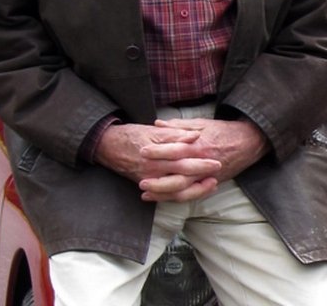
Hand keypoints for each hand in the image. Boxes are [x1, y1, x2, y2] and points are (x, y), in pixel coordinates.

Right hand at [94, 122, 221, 201]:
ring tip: (211, 184)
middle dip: (201, 173)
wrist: (108, 146)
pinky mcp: (147, 185)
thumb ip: (175, 133)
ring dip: (195, 189)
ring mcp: (149, 179)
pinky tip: (196, 191)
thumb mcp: (154, 130)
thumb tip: (195, 135)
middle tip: (218, 170)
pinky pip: (166, 195)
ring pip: (175, 190)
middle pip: (181, 174)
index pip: (181, 155)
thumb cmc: (133, 135)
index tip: (215, 158)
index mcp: (156, 150)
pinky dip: (182, 195)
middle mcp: (153, 167)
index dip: (199, 158)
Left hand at [138, 118, 270, 200]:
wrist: (248, 142)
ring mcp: (207, 176)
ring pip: (183, 191)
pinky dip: (175, 197)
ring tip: (146, 193)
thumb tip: (158, 123)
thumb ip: (179, 126)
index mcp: (199, 146)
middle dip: (158, 181)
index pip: (176, 150)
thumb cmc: (224, 131)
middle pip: (178, 177)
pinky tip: (161, 197)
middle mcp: (202, 163)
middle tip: (140, 181)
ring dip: (163, 194)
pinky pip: (191, 194)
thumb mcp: (202, 123)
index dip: (158, 152)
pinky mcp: (210, 182)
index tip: (142, 151)